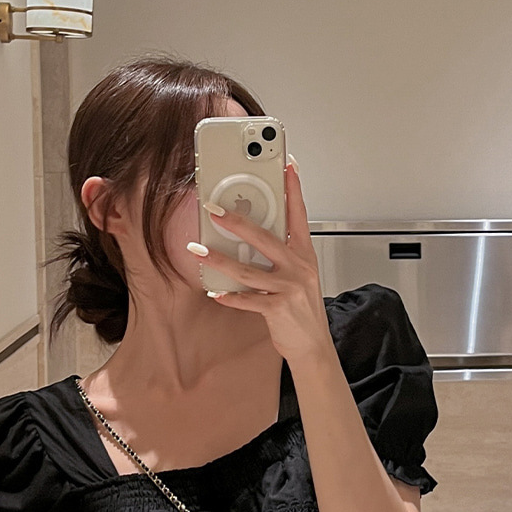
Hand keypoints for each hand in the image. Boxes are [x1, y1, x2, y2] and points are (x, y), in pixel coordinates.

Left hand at [188, 156, 333, 364]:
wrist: (313, 345)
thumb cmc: (303, 309)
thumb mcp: (300, 275)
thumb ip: (281, 255)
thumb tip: (253, 237)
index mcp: (303, 254)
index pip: (299, 214)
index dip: (293, 189)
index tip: (287, 166)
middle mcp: (298, 267)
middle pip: (264, 237)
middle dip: (236, 221)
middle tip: (213, 209)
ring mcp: (288, 287)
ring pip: (247, 269)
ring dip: (218, 260)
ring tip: (198, 250)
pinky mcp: (277, 308)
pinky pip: (247, 300)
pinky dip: (228, 296)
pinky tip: (214, 292)